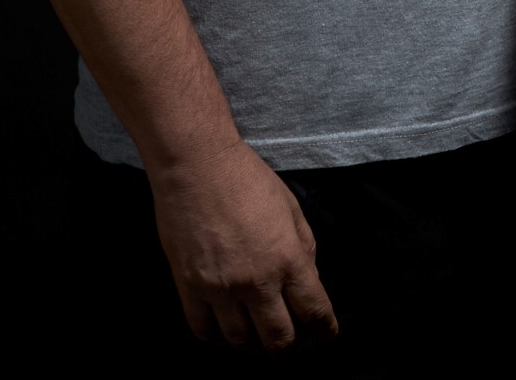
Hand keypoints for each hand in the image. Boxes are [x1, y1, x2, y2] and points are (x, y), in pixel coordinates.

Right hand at [146, 140, 337, 352]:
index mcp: (289, 259)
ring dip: (252, 345)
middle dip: (288, 348)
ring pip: (240, 340)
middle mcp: (257, 281)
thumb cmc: (249, 181)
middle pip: (278, 338)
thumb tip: (307, 281)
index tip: (326, 335)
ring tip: (257, 339)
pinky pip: (203, 329)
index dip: (324, 329)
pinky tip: (224, 332)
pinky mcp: (189, 288)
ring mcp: (220, 288)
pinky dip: (217, 338)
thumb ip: (304, 249)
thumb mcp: (292, 209)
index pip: (314, 310)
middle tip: (289, 346)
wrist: (197, 167)